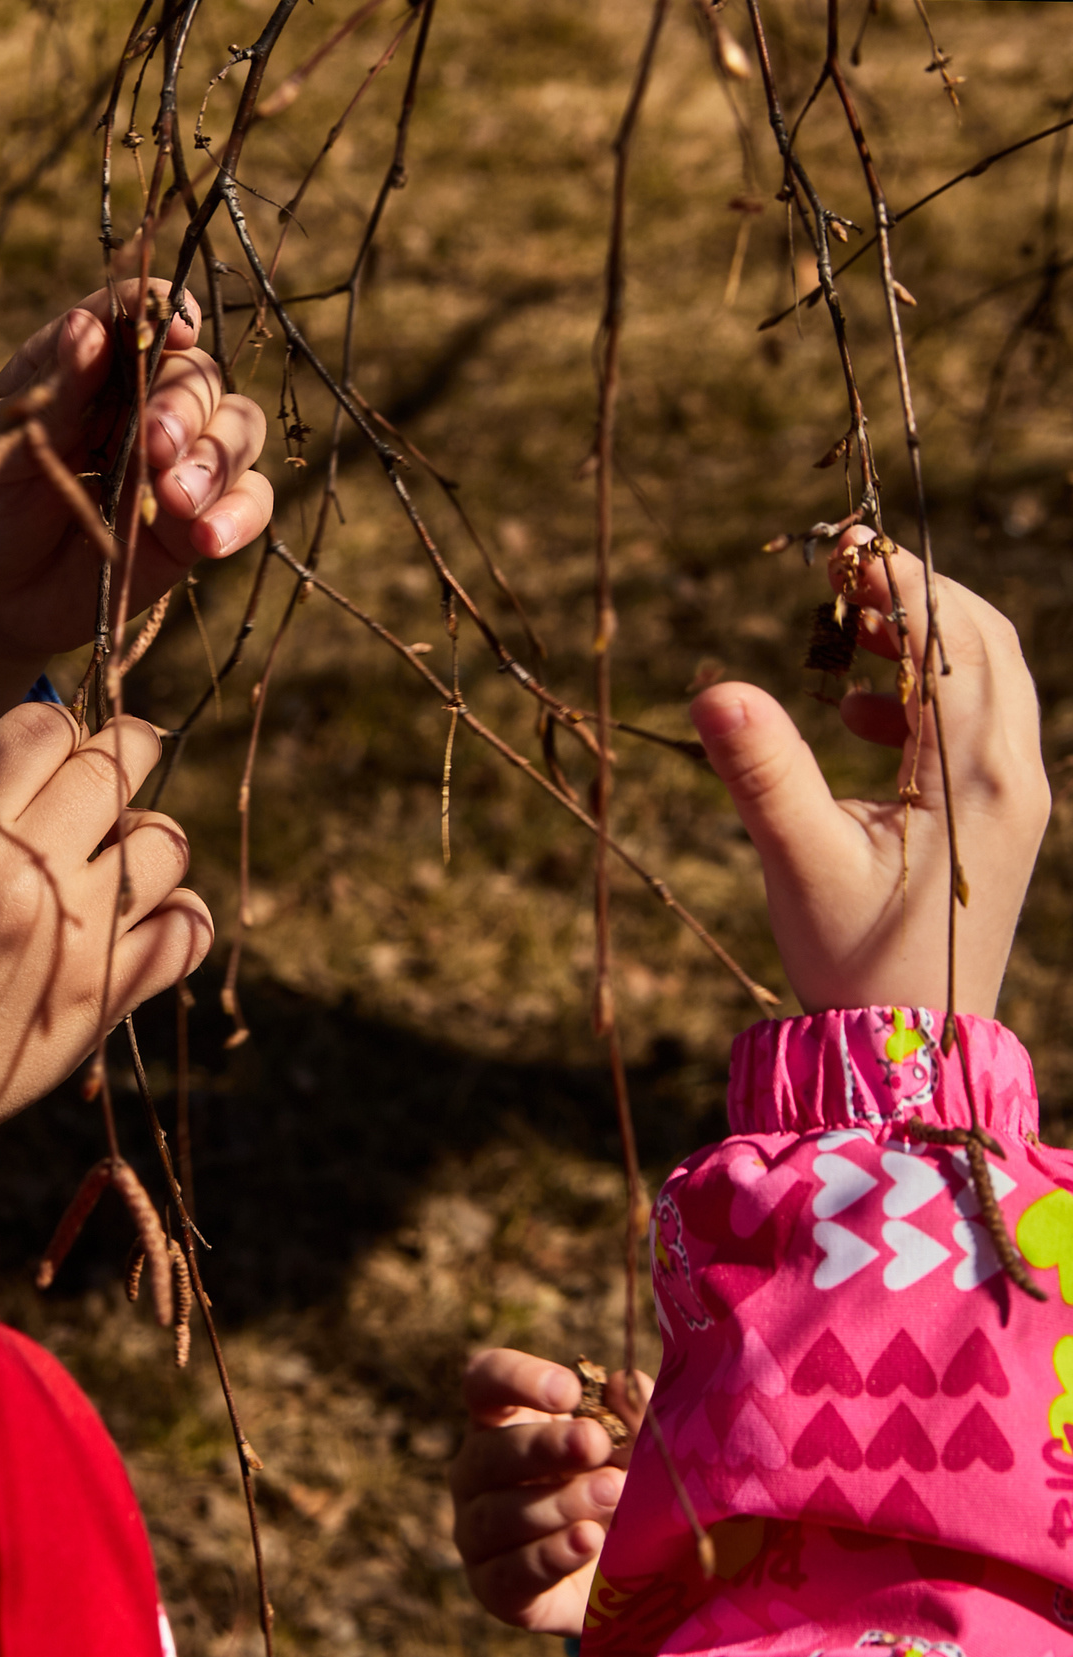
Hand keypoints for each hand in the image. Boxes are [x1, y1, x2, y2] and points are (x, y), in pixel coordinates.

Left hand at [0, 280, 273, 771]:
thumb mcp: (2, 445)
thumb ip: (54, 390)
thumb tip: (88, 325)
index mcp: (90, 371)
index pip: (139, 321)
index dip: (162, 314)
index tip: (173, 331)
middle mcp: (143, 406)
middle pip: (199, 376)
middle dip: (185, 405)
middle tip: (154, 444)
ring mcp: (175, 465)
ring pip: (238, 430)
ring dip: (216, 458)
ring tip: (172, 498)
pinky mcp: (194, 525)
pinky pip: (248, 503)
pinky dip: (239, 514)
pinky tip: (205, 538)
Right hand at [0, 706, 212, 1246]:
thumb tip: (53, 782)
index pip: (43, 725)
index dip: (58, 731)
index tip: (57, 755)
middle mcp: (28, 865)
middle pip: (118, 761)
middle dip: (123, 758)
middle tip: (113, 780)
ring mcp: (80, 929)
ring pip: (164, 840)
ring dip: (148, 844)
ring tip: (117, 869)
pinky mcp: (113, 991)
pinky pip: (188, 925)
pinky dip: (177, 918)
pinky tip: (147, 927)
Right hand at [449, 1349, 642, 1636]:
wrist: (626, 1581)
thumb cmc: (620, 1493)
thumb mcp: (635, 1450)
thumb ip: (634, 1416)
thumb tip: (626, 1383)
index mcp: (502, 1423)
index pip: (483, 1384)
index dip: (515, 1380)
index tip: (569, 1391)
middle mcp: (476, 1474)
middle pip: (488, 1452)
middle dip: (543, 1447)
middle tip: (595, 1443)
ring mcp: (476, 1533)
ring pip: (498, 1514)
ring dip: (557, 1502)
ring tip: (613, 1494)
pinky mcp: (494, 1589)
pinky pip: (509, 1572)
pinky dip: (550, 1555)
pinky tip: (589, 1540)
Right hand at [688, 527, 1049, 1016]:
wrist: (914, 1043)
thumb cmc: (855, 958)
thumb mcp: (799, 859)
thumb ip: (762, 770)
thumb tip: (712, 689)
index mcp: (976, 773)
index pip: (950, 640)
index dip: (897, 579)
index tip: (840, 542)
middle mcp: (1013, 773)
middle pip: (984, 642)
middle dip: (915, 595)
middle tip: (840, 571)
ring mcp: (1015, 794)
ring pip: (989, 678)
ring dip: (922, 641)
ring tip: (845, 633)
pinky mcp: (1001, 815)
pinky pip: (981, 721)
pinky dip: (928, 693)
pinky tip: (860, 717)